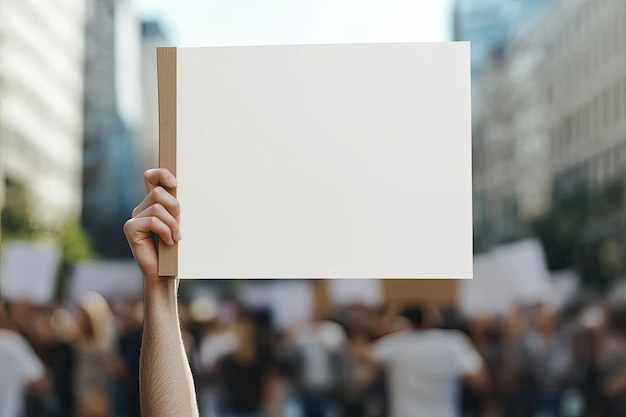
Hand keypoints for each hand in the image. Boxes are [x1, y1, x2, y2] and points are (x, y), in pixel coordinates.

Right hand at [124, 169, 180, 284]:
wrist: (164, 274)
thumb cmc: (173, 251)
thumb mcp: (177, 224)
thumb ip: (175, 208)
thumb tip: (179, 189)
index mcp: (151, 204)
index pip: (151, 178)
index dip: (161, 174)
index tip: (175, 183)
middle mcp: (140, 208)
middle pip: (158, 192)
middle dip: (175, 208)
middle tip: (179, 226)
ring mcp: (134, 218)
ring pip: (158, 207)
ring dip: (172, 224)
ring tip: (175, 237)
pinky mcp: (130, 228)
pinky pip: (153, 220)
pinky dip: (165, 231)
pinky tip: (168, 242)